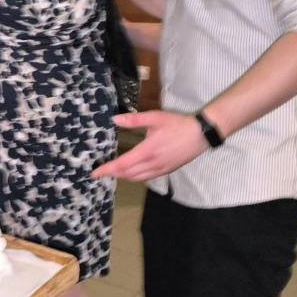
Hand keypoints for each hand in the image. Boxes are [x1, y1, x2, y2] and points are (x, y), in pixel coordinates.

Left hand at [91, 110, 208, 181]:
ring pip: (137, 178)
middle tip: (101, 171)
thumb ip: (134, 120)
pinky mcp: (167, 171)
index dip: (107, 170)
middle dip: (113, 174)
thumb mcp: (154, 118)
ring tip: (114, 172)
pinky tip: (133, 172)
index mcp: (147, 151)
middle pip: (127, 174)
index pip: (122, 165)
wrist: (201, 135)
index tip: (94, 173)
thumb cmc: (177, 124)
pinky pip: (147, 178)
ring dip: (124, 176)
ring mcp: (161, 169)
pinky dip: (136, 177)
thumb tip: (115, 120)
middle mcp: (153, 164)